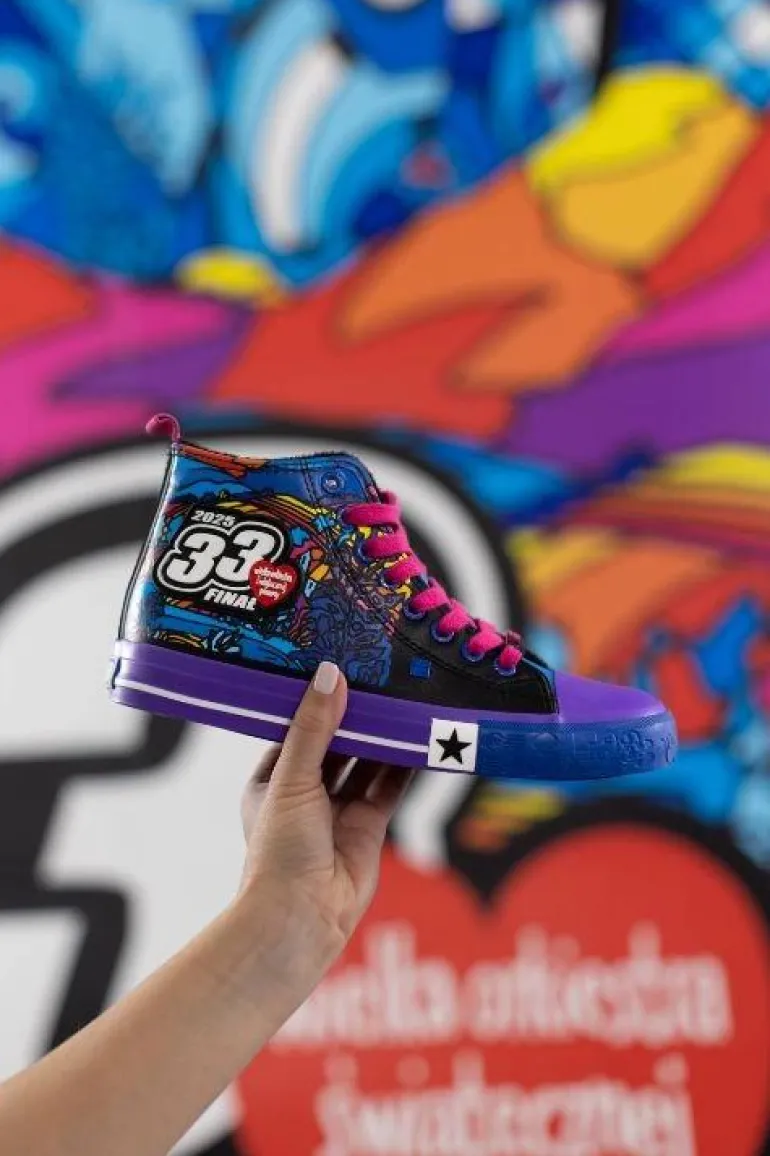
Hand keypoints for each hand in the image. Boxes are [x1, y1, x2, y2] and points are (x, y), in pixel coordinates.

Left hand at [240, 662, 413, 969]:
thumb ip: (314, 728)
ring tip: (401, 699)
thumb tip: (329, 675)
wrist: (302, 919)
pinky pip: (388, 786)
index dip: (316, 700)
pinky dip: (404, 764)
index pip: (296, 727)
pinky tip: (418, 737)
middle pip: (334, 742)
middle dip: (354, 715)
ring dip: (381, 736)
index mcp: (272, 779)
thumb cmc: (279, 852)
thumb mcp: (291, 778)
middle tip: (378, 676)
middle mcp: (304, 792)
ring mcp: (338, 809)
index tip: (337, 666)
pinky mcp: (369, 826)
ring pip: (364, 761)